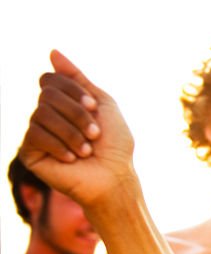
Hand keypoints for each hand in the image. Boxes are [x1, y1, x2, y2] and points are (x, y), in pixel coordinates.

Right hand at [19, 51, 136, 210]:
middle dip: (76, 113)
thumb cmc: (114, 146)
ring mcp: (37, 134)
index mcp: (62, 103)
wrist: (114, 179)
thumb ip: (78, 78)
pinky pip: (34, 134)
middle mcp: (47, 115)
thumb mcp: (103, 104)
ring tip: (86, 151)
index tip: (94, 108)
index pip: (51, 79)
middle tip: (94, 134)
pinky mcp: (30, 153)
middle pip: (47, 93)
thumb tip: (52, 51)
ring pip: (41, 112)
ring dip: (71, 132)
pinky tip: (72, 159)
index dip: (73, 90)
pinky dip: (59, 145)